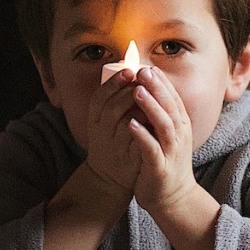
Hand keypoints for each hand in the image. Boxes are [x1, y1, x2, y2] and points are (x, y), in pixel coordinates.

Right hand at [84, 68, 141, 194]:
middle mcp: (101, 132)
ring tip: (151, 97)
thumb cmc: (113, 142)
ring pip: (124, 124)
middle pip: (111, 108)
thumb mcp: (107, 121)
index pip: (99, 97)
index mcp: (95, 120)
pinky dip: (146, 130)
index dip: (113, 83)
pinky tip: (154, 120)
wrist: (110, 178)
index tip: (129, 71)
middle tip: (143, 80)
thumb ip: (117, 100)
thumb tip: (133, 72)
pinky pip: (137, 142)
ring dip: (138, 108)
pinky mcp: (129, 159)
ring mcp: (114, 147)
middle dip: (128, 92)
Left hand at [128, 66, 199, 214]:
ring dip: (150, 107)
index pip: (173, 98)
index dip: (161, 82)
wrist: (172, 197)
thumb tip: (149, 90)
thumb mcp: (167, 135)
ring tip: (136, 92)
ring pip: (163, 124)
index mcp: (180, 126)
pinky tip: (130, 124)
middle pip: (170, 106)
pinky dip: (142, 135)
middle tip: (142, 71)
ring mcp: (171, 151)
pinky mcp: (160, 167)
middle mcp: (179, 136)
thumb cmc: (165, 161)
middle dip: (157, 88)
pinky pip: (151, 148)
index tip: (147, 67)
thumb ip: (162, 115)